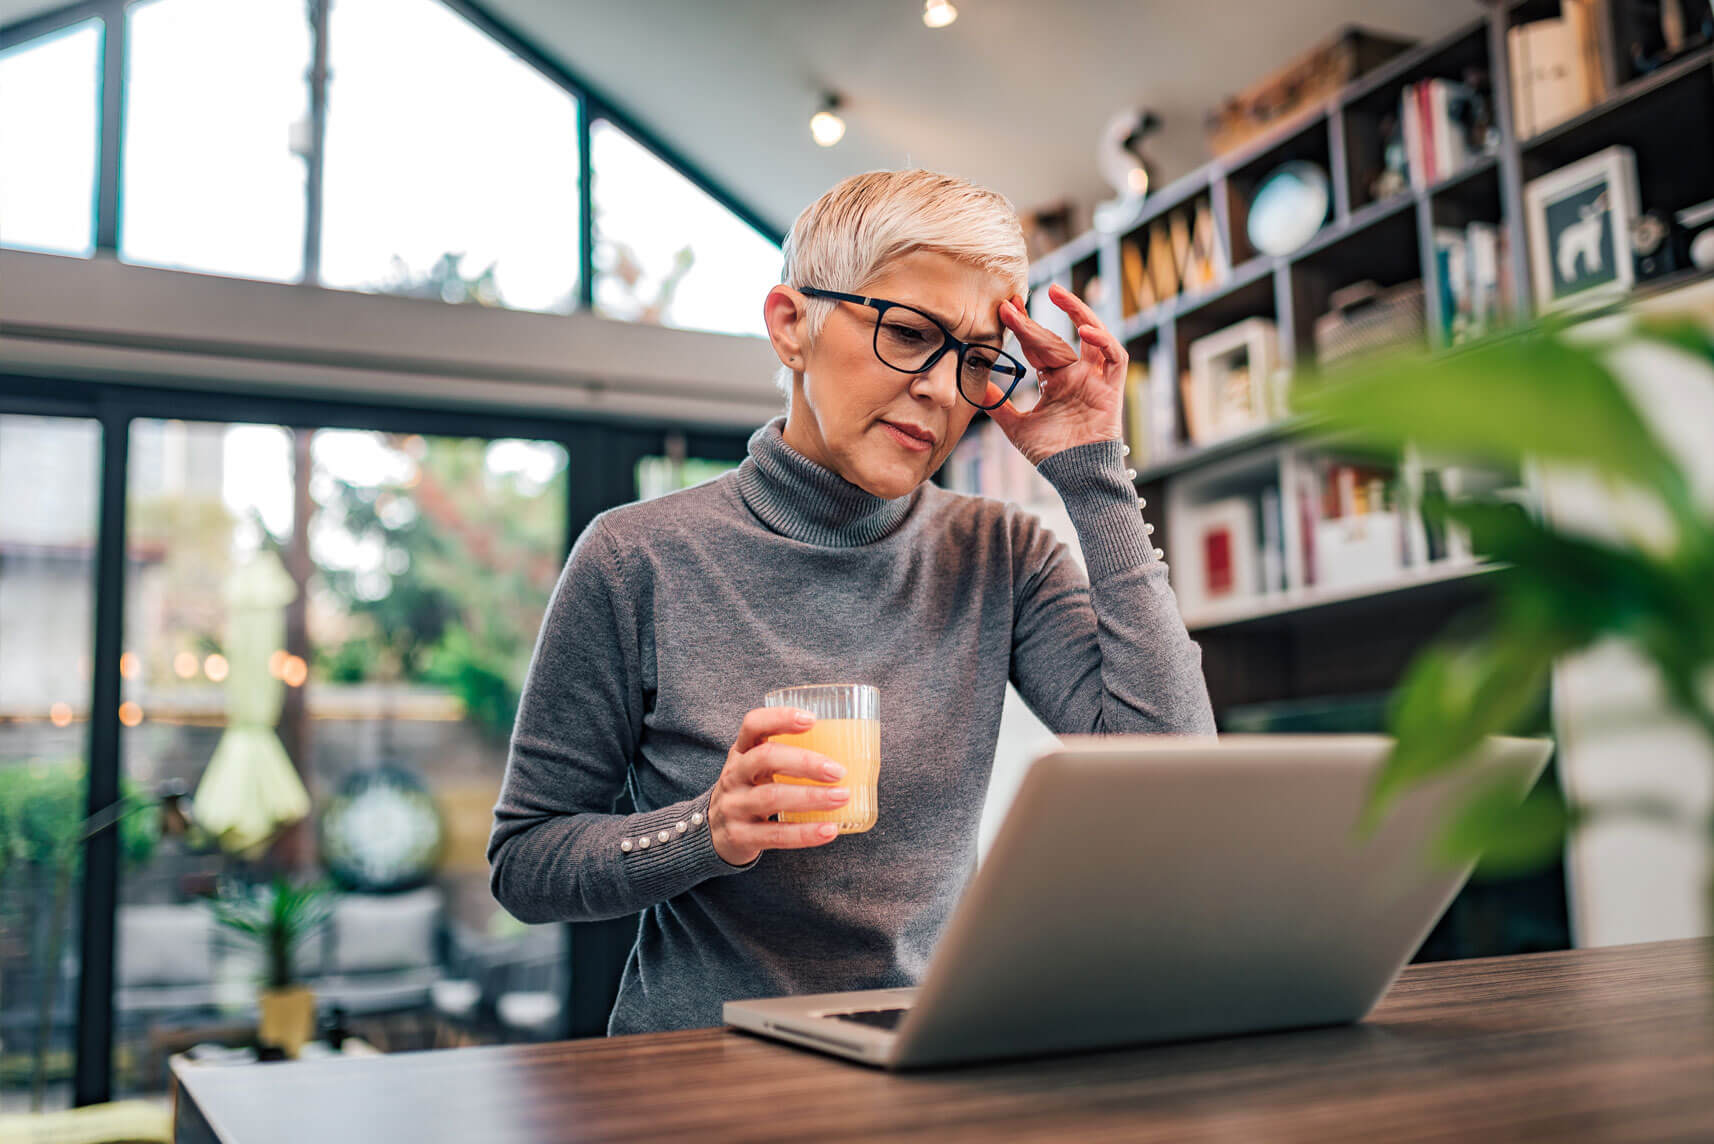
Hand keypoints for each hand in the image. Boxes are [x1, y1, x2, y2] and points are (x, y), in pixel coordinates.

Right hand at [708, 706, 849, 865]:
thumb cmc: (750, 791)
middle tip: (839, 771)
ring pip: (771, 797)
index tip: (812, 719)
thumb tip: (849, 750)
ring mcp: (734, 806)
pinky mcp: (740, 836)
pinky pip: (775, 834)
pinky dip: (805, 833)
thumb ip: (788, 757)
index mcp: (741, 751)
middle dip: (805, 762)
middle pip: (765, 758)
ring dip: (811, 797)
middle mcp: (734, 775)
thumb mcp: (756, 768)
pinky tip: (829, 830)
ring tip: (842, 797)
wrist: (713, 834)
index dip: (780, 718)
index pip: (753, 724)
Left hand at [990, 282, 1126, 464]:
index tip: (1005, 309)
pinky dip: (1103, 341)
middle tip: (1013, 303)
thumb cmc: (1052, 455)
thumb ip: (998, 406)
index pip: (1038, 346)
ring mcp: (1096, 379)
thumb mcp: (1017, 427)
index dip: (1023, 327)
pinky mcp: (1112, 388)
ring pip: (1093, 335)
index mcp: (1055, 381)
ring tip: (1058, 293)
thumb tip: (973, 387)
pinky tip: (1085, 330)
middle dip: (1035, 321)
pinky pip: (1115, 357)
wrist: (1075, 477)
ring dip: (1078, 312)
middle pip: (1056, 339)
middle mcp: (1076, 375)